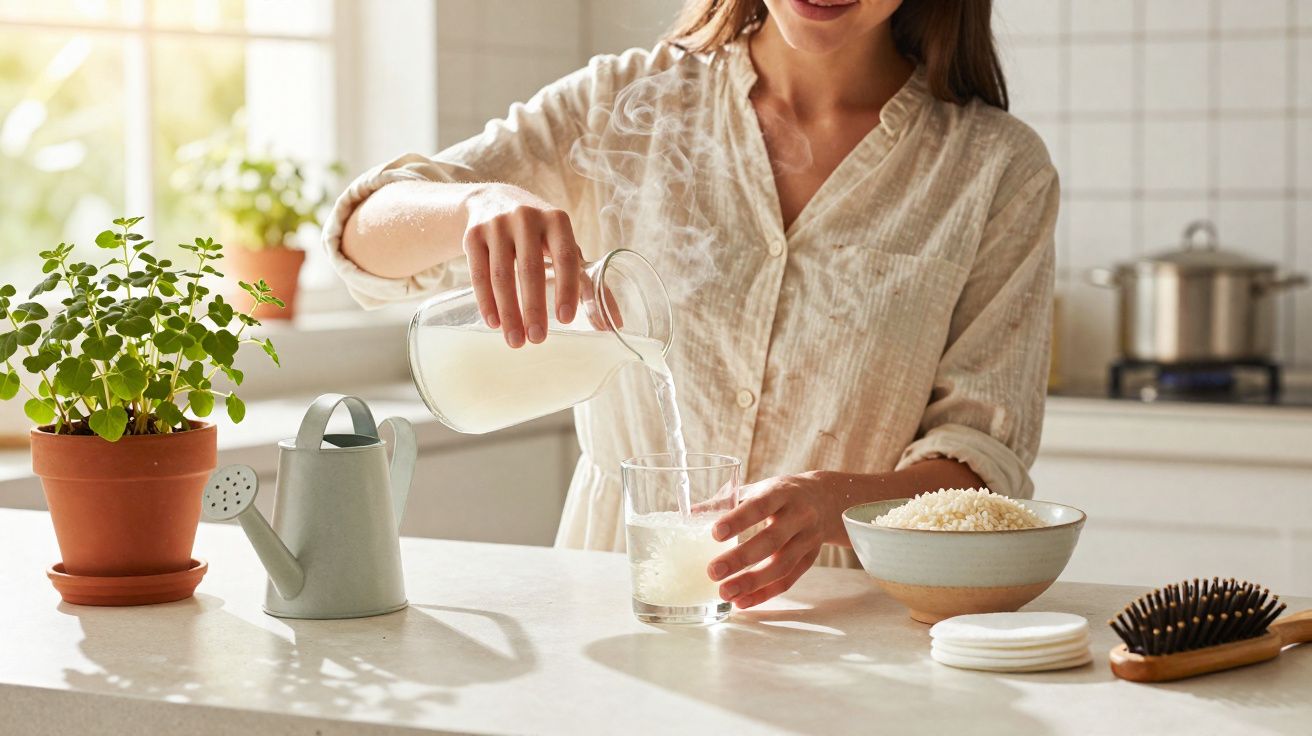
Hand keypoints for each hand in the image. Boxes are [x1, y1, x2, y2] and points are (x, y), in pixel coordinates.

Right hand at [463, 184, 581, 346]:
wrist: (494, 201)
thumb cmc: (541, 235)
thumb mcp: (566, 248)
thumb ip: (588, 283)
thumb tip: (613, 323)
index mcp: (557, 221)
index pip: (564, 258)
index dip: (566, 289)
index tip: (565, 320)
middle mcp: (526, 218)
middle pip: (530, 269)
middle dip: (534, 308)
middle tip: (537, 340)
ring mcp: (496, 225)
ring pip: (501, 275)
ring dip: (508, 312)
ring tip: (515, 341)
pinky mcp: (472, 235)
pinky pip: (478, 274)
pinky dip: (486, 301)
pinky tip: (493, 323)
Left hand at [706, 471, 846, 608]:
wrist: (826, 499)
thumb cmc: (782, 493)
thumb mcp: (759, 488)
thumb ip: (727, 501)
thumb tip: (689, 514)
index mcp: (782, 493)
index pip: (760, 506)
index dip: (738, 520)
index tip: (715, 533)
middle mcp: (799, 516)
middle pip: (771, 541)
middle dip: (741, 559)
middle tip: (712, 572)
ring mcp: (808, 540)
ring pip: (781, 566)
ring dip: (752, 583)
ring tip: (724, 593)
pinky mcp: (810, 559)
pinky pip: (788, 581)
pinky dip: (764, 594)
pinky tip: (742, 602)